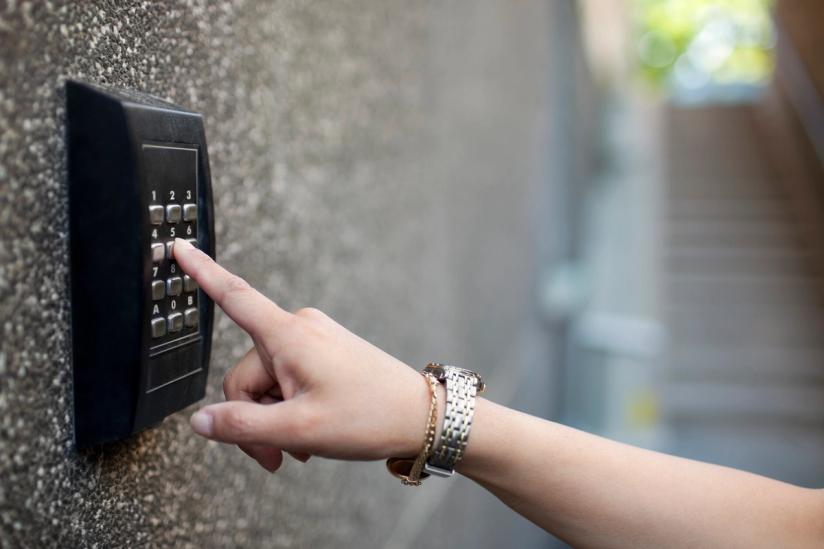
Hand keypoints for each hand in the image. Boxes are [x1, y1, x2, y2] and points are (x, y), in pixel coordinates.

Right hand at [173, 238, 431, 471]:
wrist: (420, 415)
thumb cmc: (368, 416)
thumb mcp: (299, 430)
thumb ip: (242, 426)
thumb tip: (200, 421)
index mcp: (290, 336)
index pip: (234, 296)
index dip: (200, 272)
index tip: (177, 247)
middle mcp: (299, 329)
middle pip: (245, 375)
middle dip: (252, 419)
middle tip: (275, 456)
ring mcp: (313, 340)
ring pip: (265, 383)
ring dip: (273, 420)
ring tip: (300, 447)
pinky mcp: (323, 352)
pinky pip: (287, 379)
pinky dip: (289, 409)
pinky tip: (308, 433)